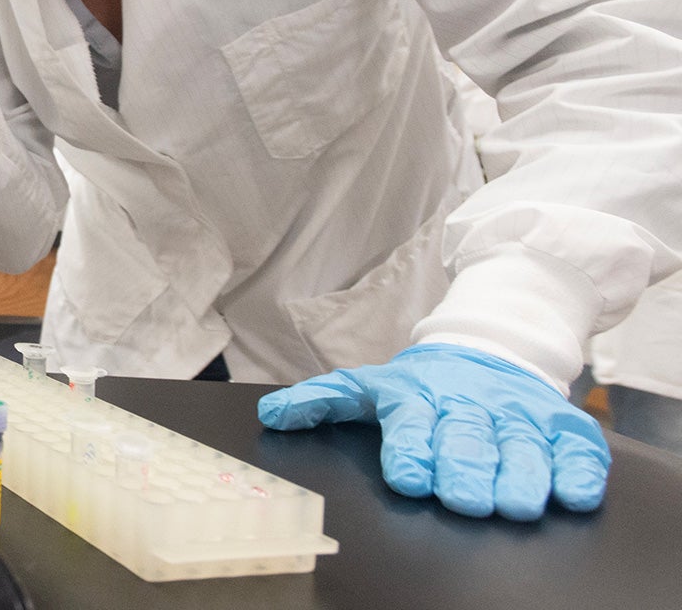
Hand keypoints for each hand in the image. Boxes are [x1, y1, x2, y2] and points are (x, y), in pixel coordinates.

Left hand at [257, 343, 609, 520]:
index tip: (409, 478)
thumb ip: (322, 400)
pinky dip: (577, 468)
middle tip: (465, 498)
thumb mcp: (368, 386)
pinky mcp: (560, 420)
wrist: (488, 348)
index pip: (411, 421)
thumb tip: (272, 416)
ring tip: (514, 503)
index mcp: (417, 395)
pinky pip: (574, 444)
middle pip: (467, 435)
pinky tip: (572, 492)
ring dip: (520, 473)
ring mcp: (516, 411)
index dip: (410, 450)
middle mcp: (468, 402)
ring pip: (521, 442)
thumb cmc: (421, 386)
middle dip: (465, 467)